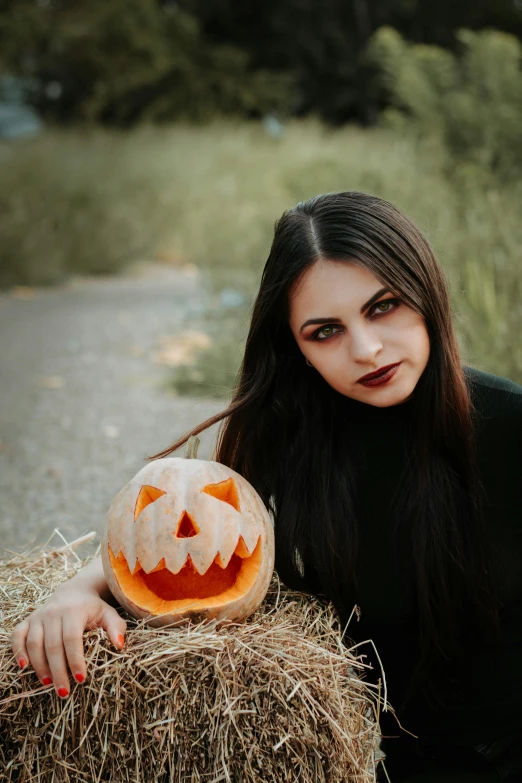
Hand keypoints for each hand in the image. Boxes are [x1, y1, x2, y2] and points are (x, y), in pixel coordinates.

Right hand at [11, 585, 126, 697]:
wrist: (74, 592)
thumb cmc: (93, 608)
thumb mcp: (108, 614)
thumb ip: (116, 628)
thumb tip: (119, 645)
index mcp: (74, 611)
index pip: (72, 638)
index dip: (75, 660)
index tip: (80, 679)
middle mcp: (54, 612)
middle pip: (52, 645)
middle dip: (57, 670)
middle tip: (63, 691)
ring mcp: (39, 616)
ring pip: (34, 643)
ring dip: (39, 665)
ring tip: (48, 683)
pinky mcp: (28, 620)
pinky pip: (18, 636)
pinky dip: (18, 650)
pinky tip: (24, 666)